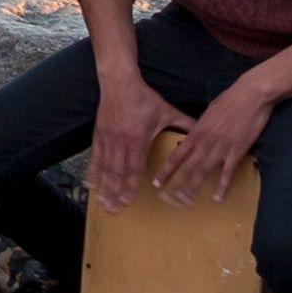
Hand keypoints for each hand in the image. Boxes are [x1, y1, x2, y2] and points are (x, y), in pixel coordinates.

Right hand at [85, 58, 171, 213]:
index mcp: (138, 139)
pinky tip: (90, 185)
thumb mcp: (166, 111)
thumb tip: (201, 131)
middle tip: (115, 209)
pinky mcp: (99, 136)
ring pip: (104, 169)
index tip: (129, 201)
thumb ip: (184, 123)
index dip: (131, 186)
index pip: (134, 168)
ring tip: (102, 203)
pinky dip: (92, 173)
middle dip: (115, 193)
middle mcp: (121, 143)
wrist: (119, 83)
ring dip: (103, 187)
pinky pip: (95, 158)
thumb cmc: (143, 98)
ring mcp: (108, 140)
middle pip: (117, 173)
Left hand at [158, 77, 274, 205]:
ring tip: (187, 201)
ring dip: (194, 187)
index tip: (157, 182)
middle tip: (168, 198)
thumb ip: (201, 126)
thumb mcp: (209, 112)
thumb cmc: (230, 100)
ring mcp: (220, 148)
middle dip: (177, 184)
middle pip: (187, 167)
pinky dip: (222, 186)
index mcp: (197, 132)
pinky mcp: (237, 151)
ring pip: (203, 171)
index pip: (177, 155)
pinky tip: (218, 197)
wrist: (250, 95)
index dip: (166, 170)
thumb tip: (195, 135)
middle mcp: (205, 142)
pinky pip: (227, 172)